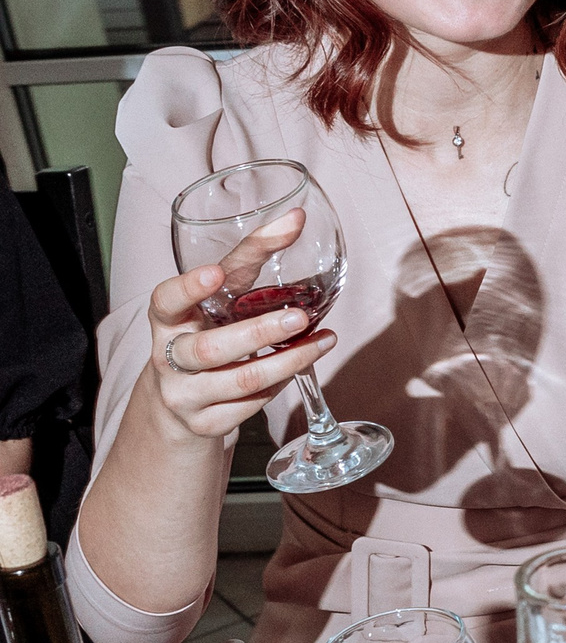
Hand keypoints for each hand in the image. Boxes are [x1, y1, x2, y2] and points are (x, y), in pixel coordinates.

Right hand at [133, 236, 333, 449]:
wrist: (179, 400)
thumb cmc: (208, 332)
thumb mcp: (220, 299)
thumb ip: (250, 259)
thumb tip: (295, 218)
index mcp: (169, 319)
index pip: (166, 301)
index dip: (187, 288)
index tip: (215, 272)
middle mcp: (169, 357)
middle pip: (210, 348)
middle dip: (259, 332)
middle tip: (299, 318)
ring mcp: (184, 394)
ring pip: (239, 381)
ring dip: (288, 361)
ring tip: (323, 342)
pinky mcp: (203, 424)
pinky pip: (249, 407)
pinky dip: (279, 386)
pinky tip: (296, 369)